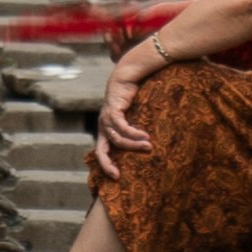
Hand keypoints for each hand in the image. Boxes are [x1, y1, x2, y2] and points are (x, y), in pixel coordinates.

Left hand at [93, 55, 155, 174]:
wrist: (128, 73)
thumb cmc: (133, 97)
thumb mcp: (133, 117)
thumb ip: (135, 131)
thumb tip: (151, 148)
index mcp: (106, 129)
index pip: (101, 151)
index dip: (106, 165)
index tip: (117, 177)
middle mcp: (103, 125)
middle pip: (101, 150)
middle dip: (107, 164)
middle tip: (118, 175)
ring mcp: (106, 117)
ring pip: (117, 138)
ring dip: (133, 145)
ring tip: (149, 146)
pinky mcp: (113, 109)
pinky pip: (121, 126)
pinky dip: (132, 133)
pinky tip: (144, 136)